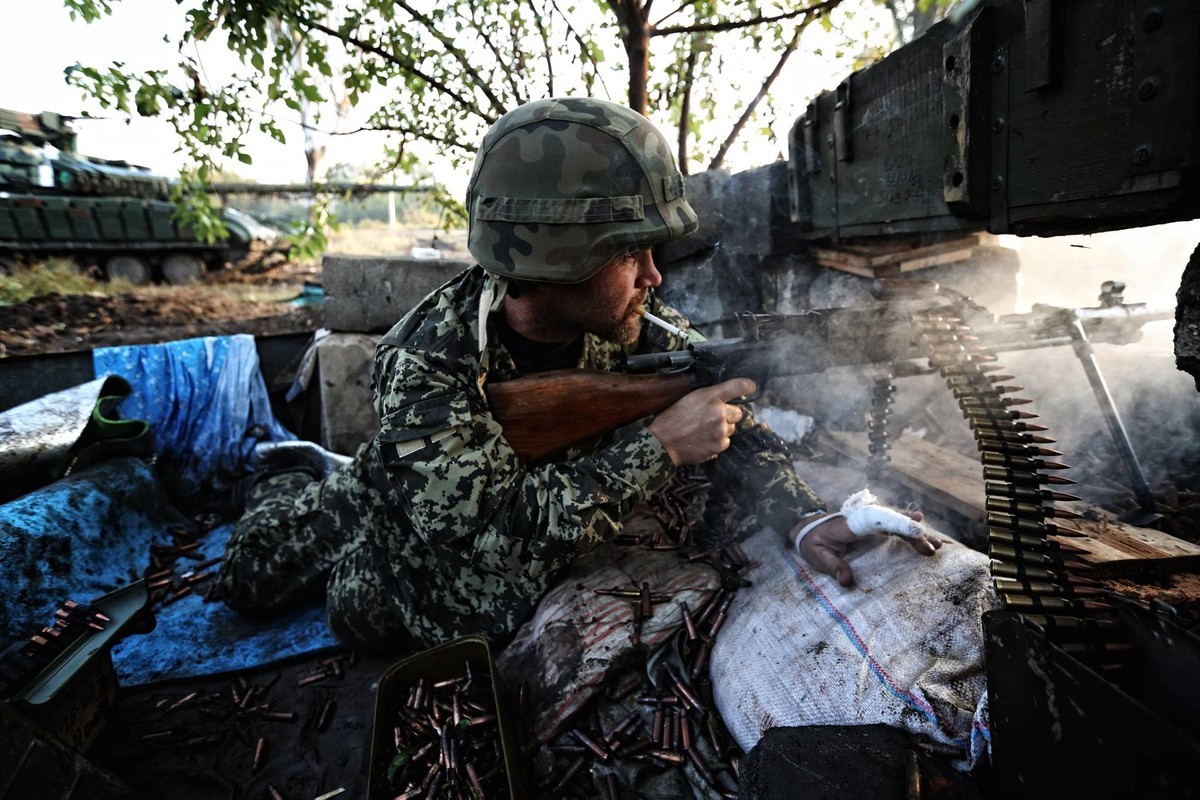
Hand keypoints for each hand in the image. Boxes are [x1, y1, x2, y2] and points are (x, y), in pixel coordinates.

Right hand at [648, 378, 755, 465]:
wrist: (663, 443)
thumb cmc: (671, 419)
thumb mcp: (689, 398)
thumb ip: (709, 397)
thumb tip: (725, 400)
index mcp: (710, 397)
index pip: (738, 386)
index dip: (747, 386)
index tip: (751, 387)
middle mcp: (719, 413)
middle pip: (738, 413)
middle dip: (728, 415)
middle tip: (712, 418)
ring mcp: (720, 431)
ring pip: (731, 429)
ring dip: (723, 429)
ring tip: (704, 431)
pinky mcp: (719, 446)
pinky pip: (725, 442)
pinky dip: (717, 442)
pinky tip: (703, 440)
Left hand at [793, 508, 941, 587]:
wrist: (808, 528)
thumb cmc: (813, 542)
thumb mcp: (817, 556)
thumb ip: (832, 567)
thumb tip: (847, 582)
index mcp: (851, 523)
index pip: (878, 520)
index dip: (898, 523)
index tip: (916, 530)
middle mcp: (865, 519)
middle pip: (893, 521)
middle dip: (914, 533)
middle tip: (932, 547)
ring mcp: (871, 522)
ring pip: (897, 524)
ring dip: (917, 534)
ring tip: (937, 545)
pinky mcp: (874, 528)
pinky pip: (895, 528)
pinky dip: (910, 533)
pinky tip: (925, 538)